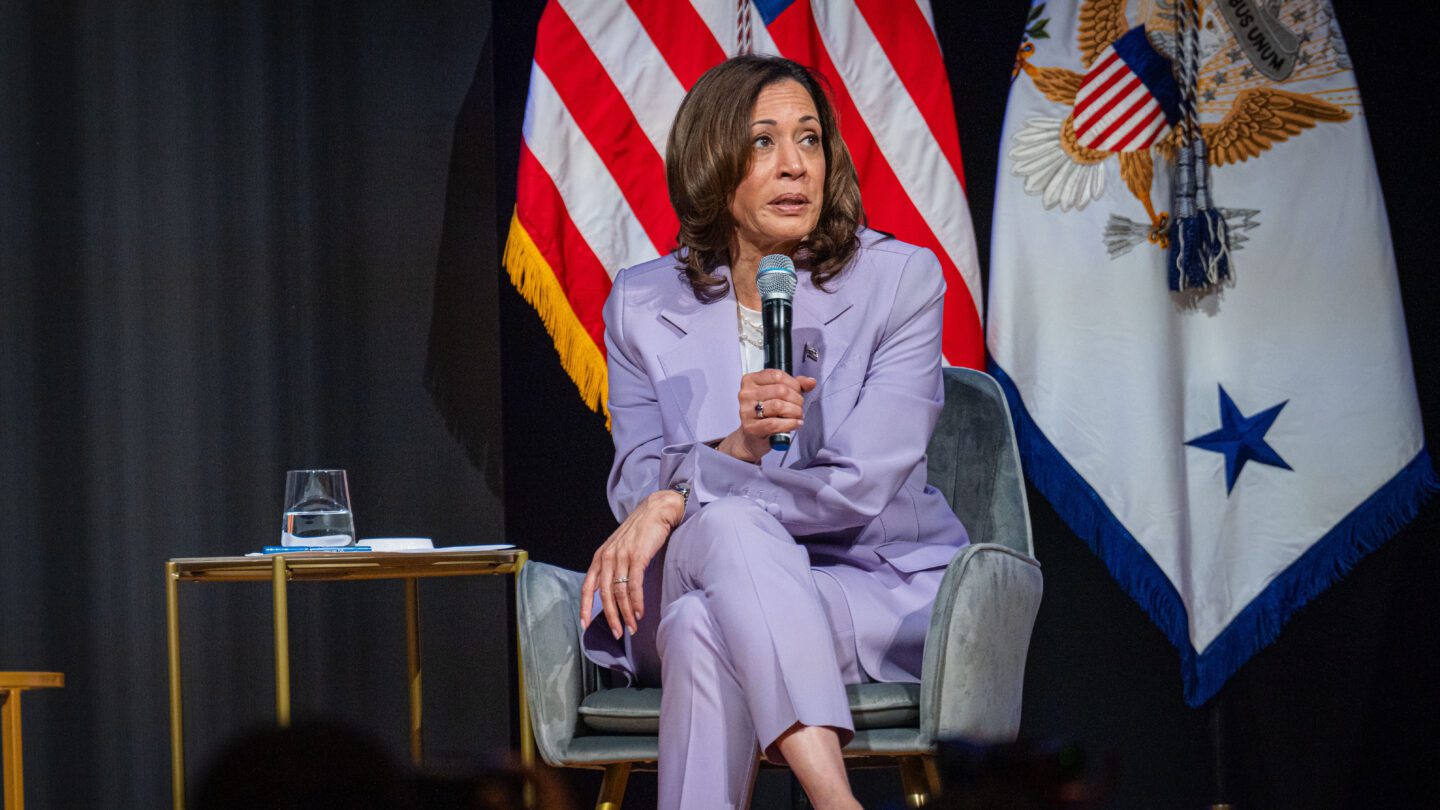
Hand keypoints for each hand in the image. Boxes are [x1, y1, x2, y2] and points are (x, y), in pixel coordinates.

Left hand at [580, 489, 684, 638]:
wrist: (655, 510)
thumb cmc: (639, 531)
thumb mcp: (618, 548)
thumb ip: (612, 567)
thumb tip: (610, 591)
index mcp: (600, 557)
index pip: (587, 586)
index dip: (585, 607)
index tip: (585, 625)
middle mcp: (608, 557)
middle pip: (604, 595)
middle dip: (610, 617)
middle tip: (617, 633)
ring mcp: (622, 557)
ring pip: (620, 593)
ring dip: (626, 614)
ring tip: (633, 627)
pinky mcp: (638, 557)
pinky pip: (634, 585)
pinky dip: (637, 602)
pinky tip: (640, 612)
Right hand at [716, 369, 816, 462]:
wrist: (753, 436)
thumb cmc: (766, 414)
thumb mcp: (779, 395)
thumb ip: (795, 385)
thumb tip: (810, 382)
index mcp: (751, 380)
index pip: (778, 375)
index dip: (794, 384)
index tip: (798, 392)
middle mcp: (746, 394)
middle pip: (780, 390)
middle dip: (796, 400)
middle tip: (799, 407)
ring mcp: (746, 410)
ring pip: (778, 406)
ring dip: (795, 412)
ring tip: (797, 416)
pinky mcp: (750, 427)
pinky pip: (774, 423)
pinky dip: (789, 424)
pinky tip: (795, 424)